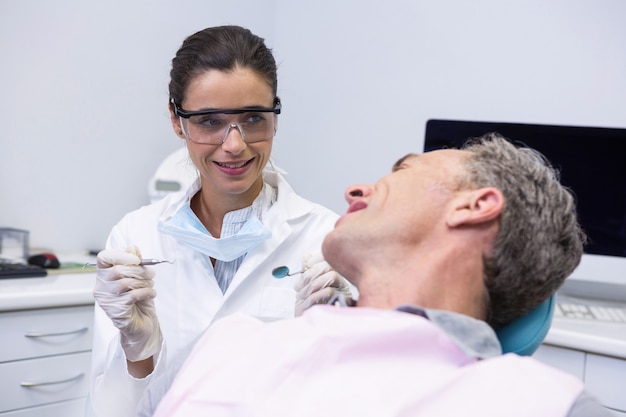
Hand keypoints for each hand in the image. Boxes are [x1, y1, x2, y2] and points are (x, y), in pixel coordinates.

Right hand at [93, 245, 161, 361]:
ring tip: (150, 286)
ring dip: (143, 282)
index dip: (120, 255)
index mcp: (104, 275)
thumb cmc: (139, 301)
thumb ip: (134, 262)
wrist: (143, 325)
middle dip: (139, 270)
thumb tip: (132, 246)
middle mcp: (101, 287)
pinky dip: (146, 292)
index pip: (103, 258)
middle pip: (117, 270)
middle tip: (151, 274)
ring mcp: (107, 300)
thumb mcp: (138, 278)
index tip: (136, 259)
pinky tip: (151, 294)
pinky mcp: (116, 311)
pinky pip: (131, 295)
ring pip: (124, 283)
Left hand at [294, 253, 352, 315]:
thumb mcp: (302, 289)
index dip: (315, 260)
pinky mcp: (343, 302)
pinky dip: (314, 295)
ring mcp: (342, 292)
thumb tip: (306, 256)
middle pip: (329, 265)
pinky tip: (307, 303)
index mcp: (329, 276)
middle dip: (311, 274)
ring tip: (302, 296)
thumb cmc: (306, 309)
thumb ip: (305, 273)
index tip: (305, 267)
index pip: (327, 260)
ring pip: (332, 275)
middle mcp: (339, 282)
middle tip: (299, 286)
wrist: (306, 328)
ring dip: (312, 285)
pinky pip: (330, 291)